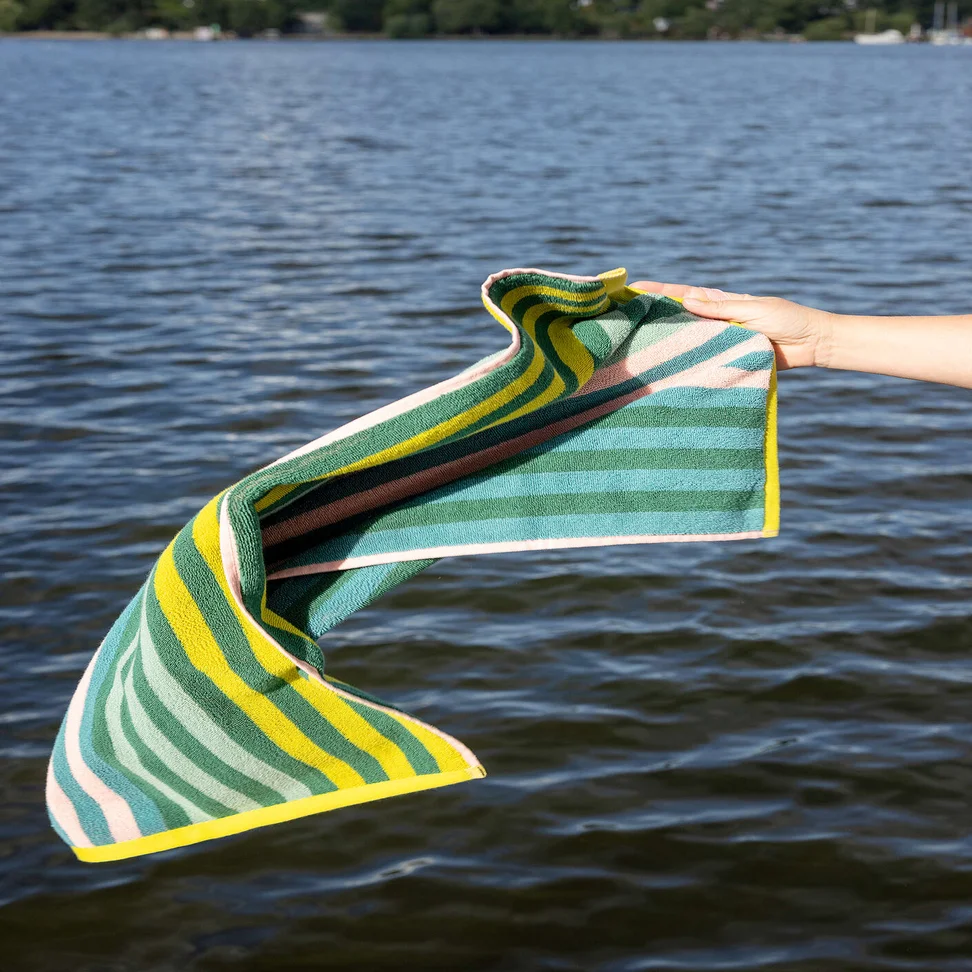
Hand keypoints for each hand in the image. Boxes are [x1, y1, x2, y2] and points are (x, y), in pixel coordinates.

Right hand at [630, 281, 833, 370]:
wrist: (812, 345)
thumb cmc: (788, 320)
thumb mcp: (754, 309)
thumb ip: (721, 308)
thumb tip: (688, 298)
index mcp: (722, 302)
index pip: (685, 293)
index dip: (659, 291)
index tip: (633, 287)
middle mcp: (716, 321)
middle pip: (679, 315)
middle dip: (653, 313)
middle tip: (624, 313)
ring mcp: (720, 340)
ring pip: (687, 338)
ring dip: (665, 338)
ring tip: (636, 339)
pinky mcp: (727, 358)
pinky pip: (702, 359)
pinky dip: (685, 361)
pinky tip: (666, 365)